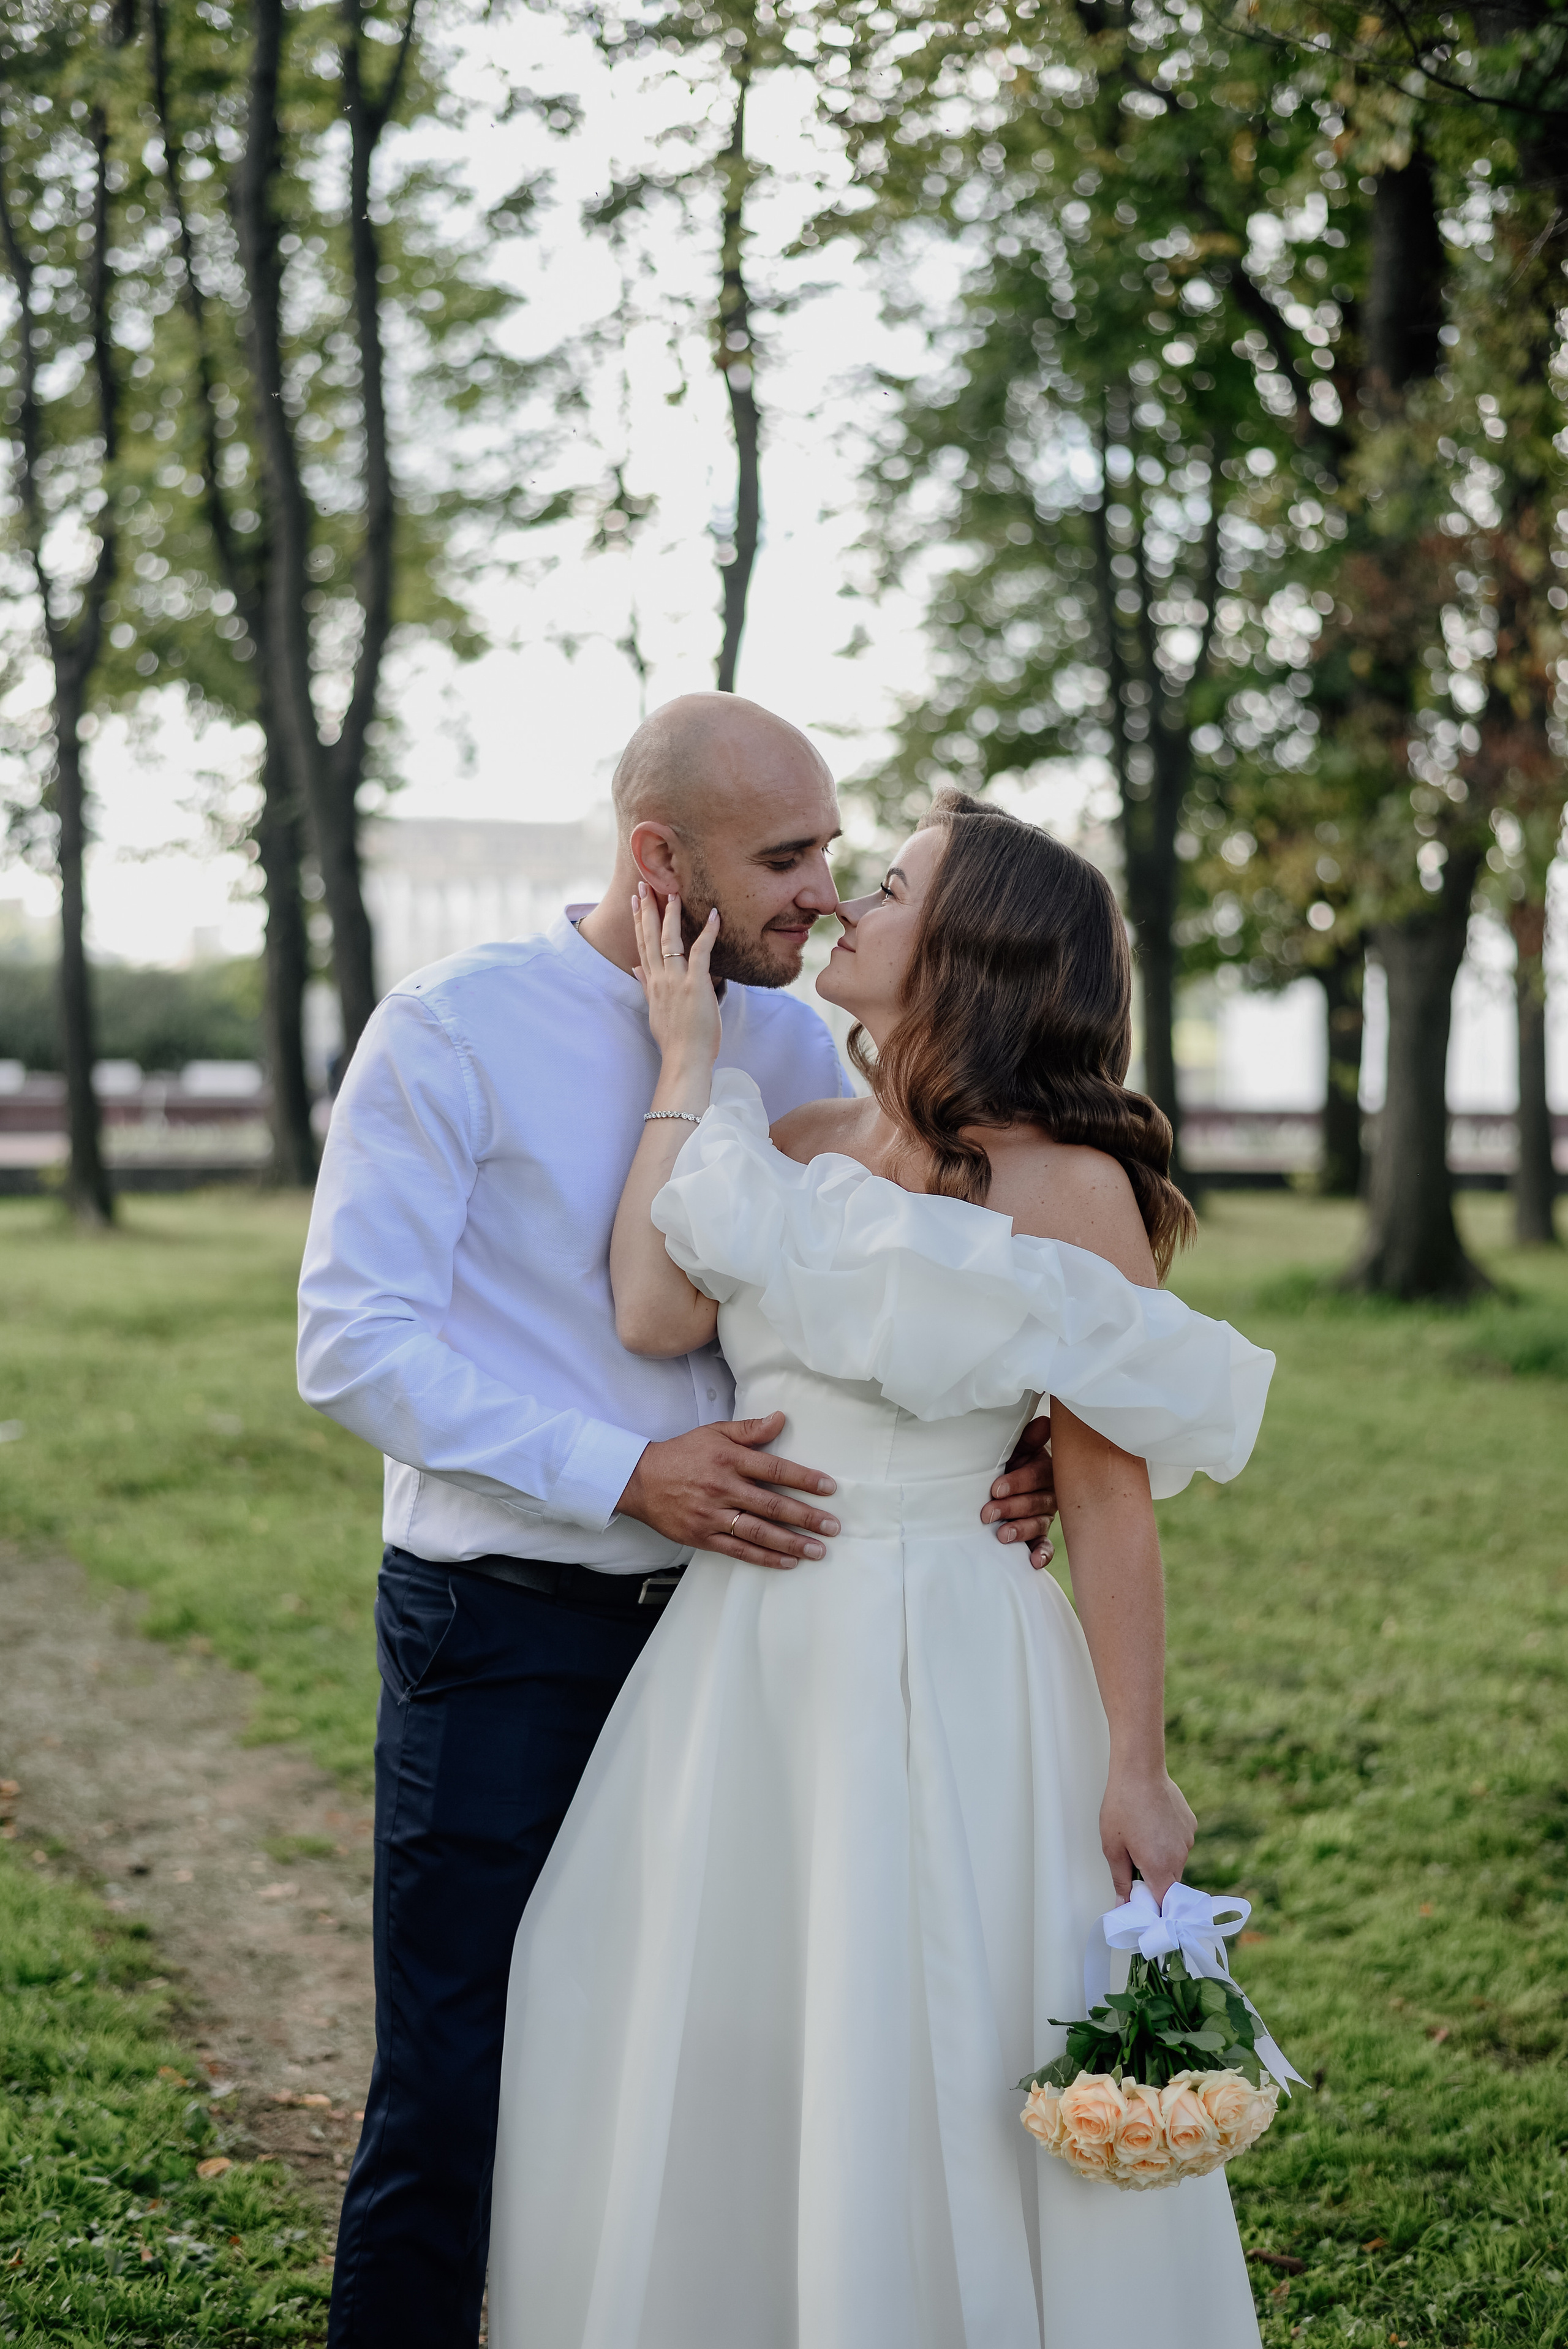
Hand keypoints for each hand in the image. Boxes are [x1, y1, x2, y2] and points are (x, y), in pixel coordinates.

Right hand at [617, 1412, 840, 1569]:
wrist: (639, 1480)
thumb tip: (781, 1419)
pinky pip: (738, 1550)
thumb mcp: (714, 1433)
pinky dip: (764, 1557)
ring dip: (791, 1543)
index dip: (804, 1479)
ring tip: (817, 1551)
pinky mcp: (702, 1536)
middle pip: (771, 1505)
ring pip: (758, 1532)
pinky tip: (787, 1562)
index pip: (774, 1469)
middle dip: (806, 1517)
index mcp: (729, 1460)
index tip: (829, 1488)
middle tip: (832, 1527)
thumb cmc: (681, 1454)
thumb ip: (749, 1430)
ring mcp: (712, 1515)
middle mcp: (723, 1488)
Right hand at [632, 883, 721, 1073]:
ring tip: (672, 892)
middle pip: (650, 937)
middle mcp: (660, 979)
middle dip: (646, 909)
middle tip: (643, 884)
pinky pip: (701, 951)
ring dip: (670, 914)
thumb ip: (645, 986)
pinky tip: (714, 915)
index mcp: (652, 984)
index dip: (639, 922)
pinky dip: (708, 932)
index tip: (636, 901)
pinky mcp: (695, 985)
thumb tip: (635, 969)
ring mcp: (676, 981)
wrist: (684, 1059)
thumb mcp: (654, 1011)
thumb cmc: (675, 1040)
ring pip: (670, 940)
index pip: (642, 946)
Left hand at [981, 1412, 1055, 1568]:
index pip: (1037, 1475)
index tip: (995, 1488)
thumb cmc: (1008, 1460)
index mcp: (1045, 1469)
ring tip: (1002, 1535)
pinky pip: (1045, 1546)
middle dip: (1011, 1508)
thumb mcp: (1016, 1447)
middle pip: (1036, 1502)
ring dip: (1021, 1530)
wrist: (1001, 1482)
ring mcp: (1045, 1516)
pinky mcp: (1040, 1535)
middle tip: (987, 1513)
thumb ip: (1028, 1438)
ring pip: (1039, 1524)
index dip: (1018, 1482)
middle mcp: (1049, 1494)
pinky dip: (1041, 1554)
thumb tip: (1045, 1421)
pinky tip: (1033, 1562)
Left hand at [1099, 1767, 1196, 1905]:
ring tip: (1142, 1836)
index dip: (1151, 1906)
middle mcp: (1179, 1857)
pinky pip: (1180, 1842)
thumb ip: (1120, 1880)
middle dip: (1154, 1881)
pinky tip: (1153, 1823)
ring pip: (1175, 1862)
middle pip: (1170, 1884)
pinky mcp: (1191, 1824)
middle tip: (1134, 1863)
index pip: (1163, 1903)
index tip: (1139, 1901)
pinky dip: (1168, 1840)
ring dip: (1161, 1859)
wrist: (1139, 1770)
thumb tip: (1123, 1905)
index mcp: (1160, 1867)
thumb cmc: (1122, 1806)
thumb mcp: (1112, 1847)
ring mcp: (1188, 1840)